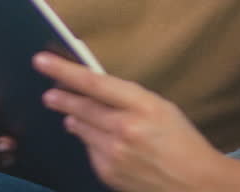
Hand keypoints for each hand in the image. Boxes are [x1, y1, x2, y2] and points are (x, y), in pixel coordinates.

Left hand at [35, 53, 239, 191]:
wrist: (197, 184)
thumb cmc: (182, 141)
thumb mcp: (161, 107)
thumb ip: (128, 97)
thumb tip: (93, 87)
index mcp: (142, 106)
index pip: (94, 83)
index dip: (65, 71)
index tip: (42, 61)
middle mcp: (125, 129)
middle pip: (80, 107)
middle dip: (61, 97)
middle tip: (49, 93)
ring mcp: (114, 154)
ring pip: (80, 128)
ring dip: (73, 118)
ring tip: (70, 113)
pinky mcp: (108, 174)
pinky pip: (90, 150)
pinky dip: (91, 142)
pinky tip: (103, 141)